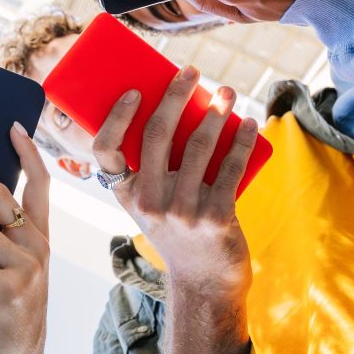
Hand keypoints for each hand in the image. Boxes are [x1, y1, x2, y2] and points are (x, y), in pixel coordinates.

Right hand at [91, 68, 257, 294]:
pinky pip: (230, 168)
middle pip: (158, 134)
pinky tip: (249, 124)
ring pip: (199, 146)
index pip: (105, 150)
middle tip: (191, 71)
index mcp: (128, 194)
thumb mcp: (153, 204)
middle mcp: (150, 202)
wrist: (205, 282)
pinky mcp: (215, 218)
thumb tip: (177, 110)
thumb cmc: (180, 231)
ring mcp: (182, 211)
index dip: (116, 117)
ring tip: (227, 92)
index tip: (135, 91)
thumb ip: (156, 169)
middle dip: (175, 95)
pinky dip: (241, 141)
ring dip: (215, 111)